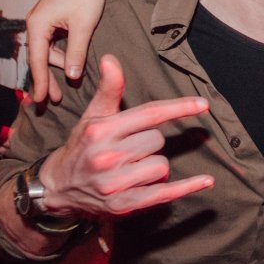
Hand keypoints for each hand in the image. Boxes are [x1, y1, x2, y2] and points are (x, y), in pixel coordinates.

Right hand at [26, 0, 143, 102]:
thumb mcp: (84, 27)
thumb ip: (76, 52)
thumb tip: (70, 76)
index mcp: (37, 25)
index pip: (37, 60)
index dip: (40, 81)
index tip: (41, 99)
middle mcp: (35, 23)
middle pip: (39, 58)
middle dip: (47, 79)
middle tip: (53, 101)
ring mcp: (42, 21)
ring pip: (47, 51)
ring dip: (57, 68)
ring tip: (66, 86)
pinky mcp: (52, 20)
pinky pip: (53, 43)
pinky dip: (60, 56)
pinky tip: (69, 67)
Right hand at [37, 55, 212, 219]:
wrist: (57, 188)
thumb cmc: (82, 147)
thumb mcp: (92, 117)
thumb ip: (108, 90)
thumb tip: (110, 59)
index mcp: (101, 131)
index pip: (149, 114)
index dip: (179, 108)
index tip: (203, 104)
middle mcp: (107, 156)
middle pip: (157, 141)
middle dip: (150, 143)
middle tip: (130, 149)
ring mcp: (115, 183)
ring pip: (162, 166)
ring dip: (155, 166)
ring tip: (133, 168)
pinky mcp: (124, 204)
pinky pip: (165, 193)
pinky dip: (187, 187)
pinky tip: (206, 181)